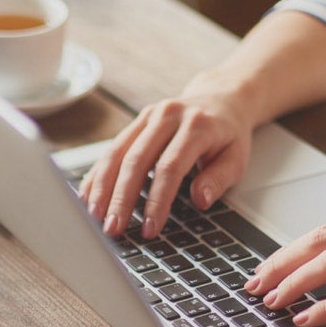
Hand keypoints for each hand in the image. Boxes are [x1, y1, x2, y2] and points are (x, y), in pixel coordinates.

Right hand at [80, 69, 256, 237]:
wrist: (221, 98)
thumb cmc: (228, 135)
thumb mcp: (237, 158)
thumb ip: (219, 179)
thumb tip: (200, 200)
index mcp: (197, 126)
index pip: (170, 167)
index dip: (157, 200)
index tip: (150, 228)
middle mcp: (168, 116)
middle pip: (136, 159)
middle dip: (121, 198)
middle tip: (112, 228)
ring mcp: (148, 116)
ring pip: (117, 152)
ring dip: (102, 187)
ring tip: (94, 216)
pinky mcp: (136, 122)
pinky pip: (112, 148)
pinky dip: (98, 174)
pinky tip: (88, 195)